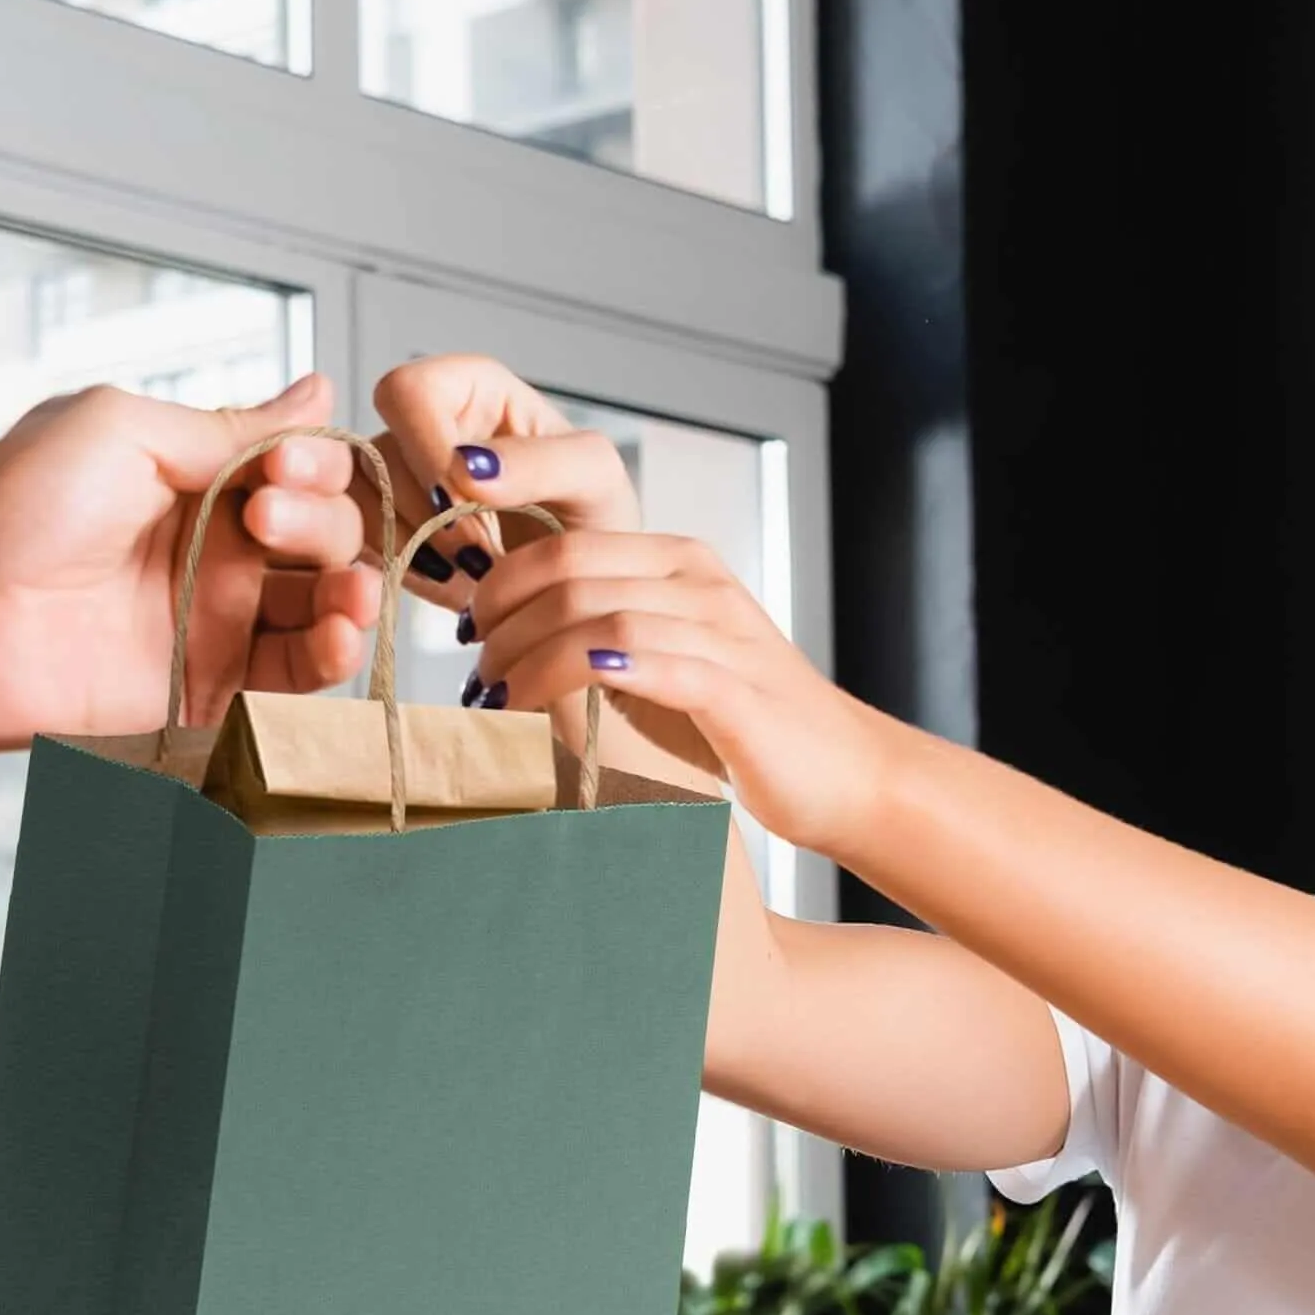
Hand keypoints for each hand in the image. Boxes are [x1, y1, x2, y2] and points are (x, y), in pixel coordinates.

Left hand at [0, 373, 377, 756]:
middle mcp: (215, 548)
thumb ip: (227, 426)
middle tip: (266, 523)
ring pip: (324, 606)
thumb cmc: (13, 511)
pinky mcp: (211, 689)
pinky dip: (332, 656)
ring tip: (348, 594)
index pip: (298, 468)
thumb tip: (318, 395)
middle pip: (325, 534)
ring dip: (354, 593)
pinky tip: (337, 636)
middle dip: (324, 524)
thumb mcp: (121, 429)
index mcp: (194, 477)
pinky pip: (295, 677)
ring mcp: (215, 621)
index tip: (287, 466)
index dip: (314, 465)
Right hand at [368, 355, 633, 578]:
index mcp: (469, 388)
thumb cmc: (593, 514)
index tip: (463, 502)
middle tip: (479, 555)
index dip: (427, 450)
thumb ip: (541, 460)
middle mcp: (423, 426)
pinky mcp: (386, 528)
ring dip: (416, 548)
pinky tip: (454, 583)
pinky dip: (406, 572)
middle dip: (427, 515)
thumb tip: (466, 466)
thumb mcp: (595, 477)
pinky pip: (362, 546)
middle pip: (377, 455)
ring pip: (362, 504)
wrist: (583, 580)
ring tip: (476, 572)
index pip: (408, 393)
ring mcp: (397, 478)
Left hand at [464, 521, 887, 855]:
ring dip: (529, 658)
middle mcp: (698, 582)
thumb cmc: (746, 725)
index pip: (563, 542)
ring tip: (496, 703)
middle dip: (502, 622)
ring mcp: (720, 631)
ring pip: (598, 616)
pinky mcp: (734, 689)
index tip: (468, 634)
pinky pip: (650, 662)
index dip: (499, 582)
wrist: (846, 772)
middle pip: (568, 571)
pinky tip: (550, 697)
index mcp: (678, 562)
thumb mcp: (671, 660)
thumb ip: (609, 635)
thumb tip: (514, 643)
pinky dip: (589, 674)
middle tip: (474, 676)